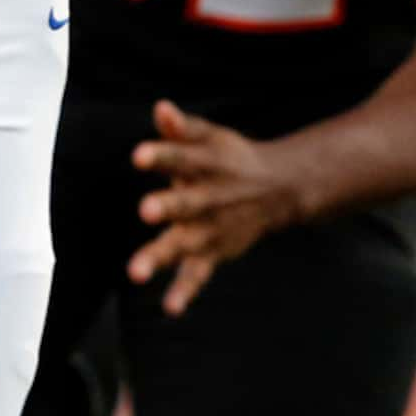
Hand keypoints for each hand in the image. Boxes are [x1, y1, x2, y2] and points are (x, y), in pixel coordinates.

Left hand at [128, 100, 298, 315]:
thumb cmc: (229, 157)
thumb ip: (182, 127)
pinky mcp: (214, 252)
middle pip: (186, 203)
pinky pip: (199, 274)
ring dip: (162, 256)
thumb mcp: (209, 137)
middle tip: (145, 210)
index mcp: (206, 164)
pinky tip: (169, 308)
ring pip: (186, 243)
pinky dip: (186, 291)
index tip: (138, 155)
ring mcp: (213, 228)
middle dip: (166, 206)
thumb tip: (160, 108)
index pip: (181, 156)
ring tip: (135, 273)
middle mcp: (210, 197)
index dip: (161, 155)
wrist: (279, 189)